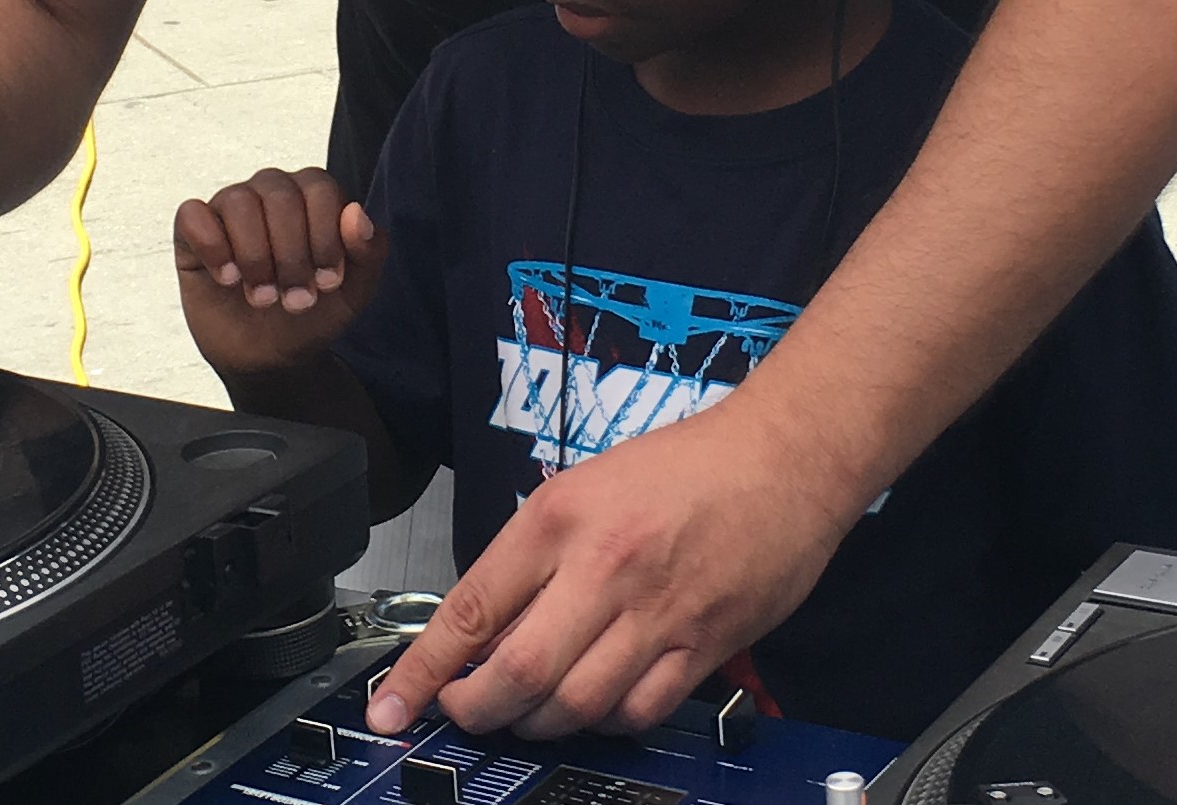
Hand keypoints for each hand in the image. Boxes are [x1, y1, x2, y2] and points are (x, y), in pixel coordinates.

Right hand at [174, 168, 380, 375]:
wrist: (270, 358)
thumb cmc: (313, 315)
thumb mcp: (354, 293)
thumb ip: (369, 253)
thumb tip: (355, 213)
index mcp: (312, 198)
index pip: (319, 188)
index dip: (324, 235)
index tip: (327, 282)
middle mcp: (270, 193)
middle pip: (280, 194)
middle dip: (291, 254)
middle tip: (295, 300)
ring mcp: (230, 209)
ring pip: (239, 200)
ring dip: (255, 256)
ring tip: (261, 296)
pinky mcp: (193, 232)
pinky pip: (193, 215)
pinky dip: (212, 246)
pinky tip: (226, 278)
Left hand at [366, 396, 859, 738]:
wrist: (784, 455)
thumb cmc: (687, 465)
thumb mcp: (586, 487)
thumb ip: (534, 558)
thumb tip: (482, 632)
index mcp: (561, 517)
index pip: (471, 608)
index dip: (422, 669)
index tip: (392, 705)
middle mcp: (604, 567)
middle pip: (518, 672)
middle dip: (477, 710)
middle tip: (466, 713)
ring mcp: (657, 611)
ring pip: (576, 704)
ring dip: (539, 722)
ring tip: (531, 710)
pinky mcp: (704, 643)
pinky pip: (639, 711)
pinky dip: (607, 722)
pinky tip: (599, 704)